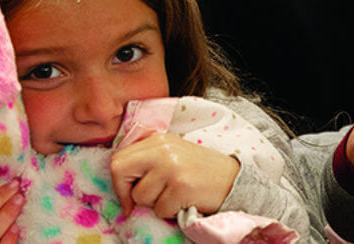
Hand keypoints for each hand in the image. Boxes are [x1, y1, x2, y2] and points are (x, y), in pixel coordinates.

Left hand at [110, 132, 240, 218]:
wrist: (234, 179)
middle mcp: (163, 150)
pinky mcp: (181, 187)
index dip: (119, 182)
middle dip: (125, 193)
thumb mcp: (173, 154)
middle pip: (120, 172)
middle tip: (136, 205)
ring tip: (174, 196)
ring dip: (154, 204)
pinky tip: (185, 202)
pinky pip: (160, 210)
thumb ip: (148, 159)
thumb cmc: (200, 171)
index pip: (119, 159)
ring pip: (140, 197)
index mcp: (158, 140)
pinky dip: (170, 212)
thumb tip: (120, 180)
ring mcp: (172, 168)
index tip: (127, 195)